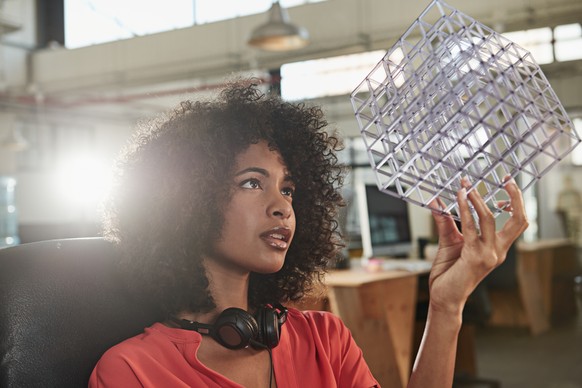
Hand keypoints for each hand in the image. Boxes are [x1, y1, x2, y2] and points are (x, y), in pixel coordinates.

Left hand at [427, 176, 528, 314]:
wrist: (444, 298)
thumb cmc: (448, 273)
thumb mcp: (449, 242)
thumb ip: (446, 222)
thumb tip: (437, 201)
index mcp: (497, 248)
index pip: (517, 222)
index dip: (516, 202)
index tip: (508, 183)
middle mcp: (498, 251)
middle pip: (518, 220)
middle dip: (515, 197)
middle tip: (506, 179)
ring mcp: (488, 255)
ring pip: (489, 219)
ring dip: (477, 199)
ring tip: (466, 186)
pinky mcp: (474, 257)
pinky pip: (470, 227)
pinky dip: (464, 210)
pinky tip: (458, 198)